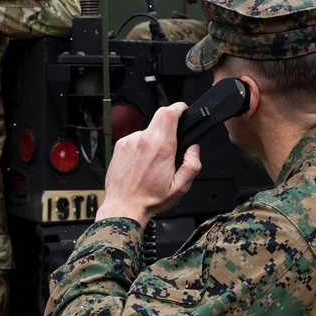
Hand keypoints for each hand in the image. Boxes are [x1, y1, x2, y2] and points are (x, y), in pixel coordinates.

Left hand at [95, 102, 200, 226]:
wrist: (123, 207)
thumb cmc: (149, 199)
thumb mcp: (180, 187)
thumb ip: (192, 165)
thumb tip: (194, 148)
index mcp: (161, 148)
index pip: (170, 113)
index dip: (179, 108)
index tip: (183, 112)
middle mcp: (143, 140)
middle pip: (160, 115)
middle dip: (170, 122)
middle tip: (173, 140)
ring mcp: (130, 141)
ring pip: (148, 129)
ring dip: (155, 139)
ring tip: (154, 161)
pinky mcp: (121, 145)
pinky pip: (136, 138)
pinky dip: (142, 146)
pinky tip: (142, 163)